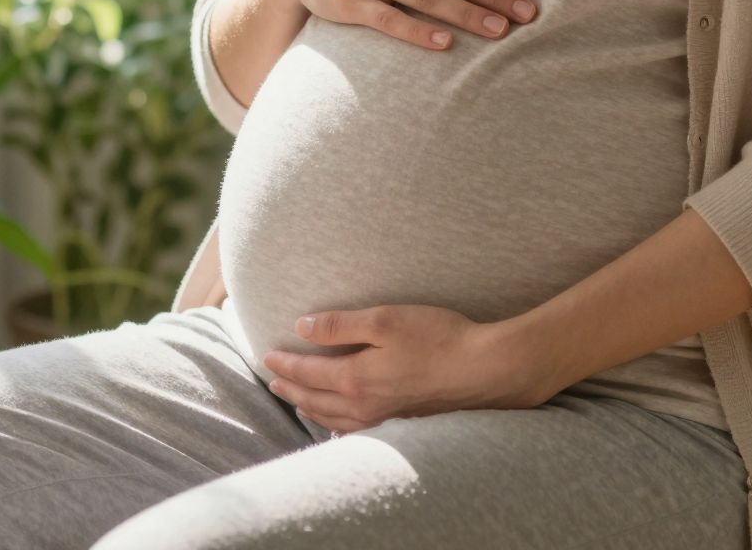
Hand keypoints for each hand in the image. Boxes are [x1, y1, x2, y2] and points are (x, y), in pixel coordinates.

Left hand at [260, 304, 552, 432]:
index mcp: (355, 377)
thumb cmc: (437, 338)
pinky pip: (356, 430)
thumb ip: (341, 324)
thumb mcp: (385, 319)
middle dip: (291, 387)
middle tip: (273, 379)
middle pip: (315, 398)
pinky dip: (337, 426)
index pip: (309, 371)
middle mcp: (363, 404)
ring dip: (310, 407)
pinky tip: (338, 425)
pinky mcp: (401, 423)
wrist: (483, 370)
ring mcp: (383, 418)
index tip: (268, 355)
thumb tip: (302, 326)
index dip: (286, 363)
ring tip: (298, 400)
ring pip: (333, 418)